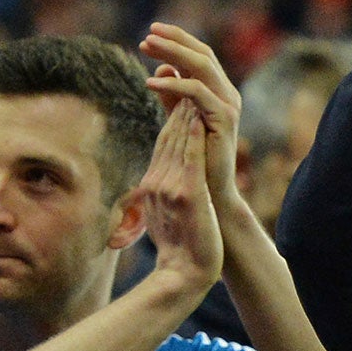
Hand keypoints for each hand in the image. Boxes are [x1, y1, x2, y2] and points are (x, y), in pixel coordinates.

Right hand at [137, 98, 222, 292]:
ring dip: (184, 109)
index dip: (171, 115)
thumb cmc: (179, 248)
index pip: (163, 142)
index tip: (180, 93)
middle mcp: (157, 180)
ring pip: (176, 140)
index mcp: (153, 184)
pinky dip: (192, 134)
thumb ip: (162, 192)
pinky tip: (198, 115)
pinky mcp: (186, 194)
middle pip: (168, 135)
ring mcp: (170, 186)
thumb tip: (158, 183)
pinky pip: (189, 157)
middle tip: (182, 75)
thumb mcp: (163, 214)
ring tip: (192, 85)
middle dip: (175, 103)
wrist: (184, 274)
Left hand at [140, 23, 244, 210]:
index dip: (177, 40)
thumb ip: (173, 96)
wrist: (211, 193)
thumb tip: (162, 70)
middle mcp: (228, 94)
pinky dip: (174, 85)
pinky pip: (197, 92)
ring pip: (202, 66)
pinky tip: (150, 84)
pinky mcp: (224, 119)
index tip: (150, 34)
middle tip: (147, 34)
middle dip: (174, 41)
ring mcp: (229, 105)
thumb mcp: (180, 120)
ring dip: (173, 53)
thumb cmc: (196, 160)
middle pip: (203, 54)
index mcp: (219, 91)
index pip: (200, 55)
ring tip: (147, 47)